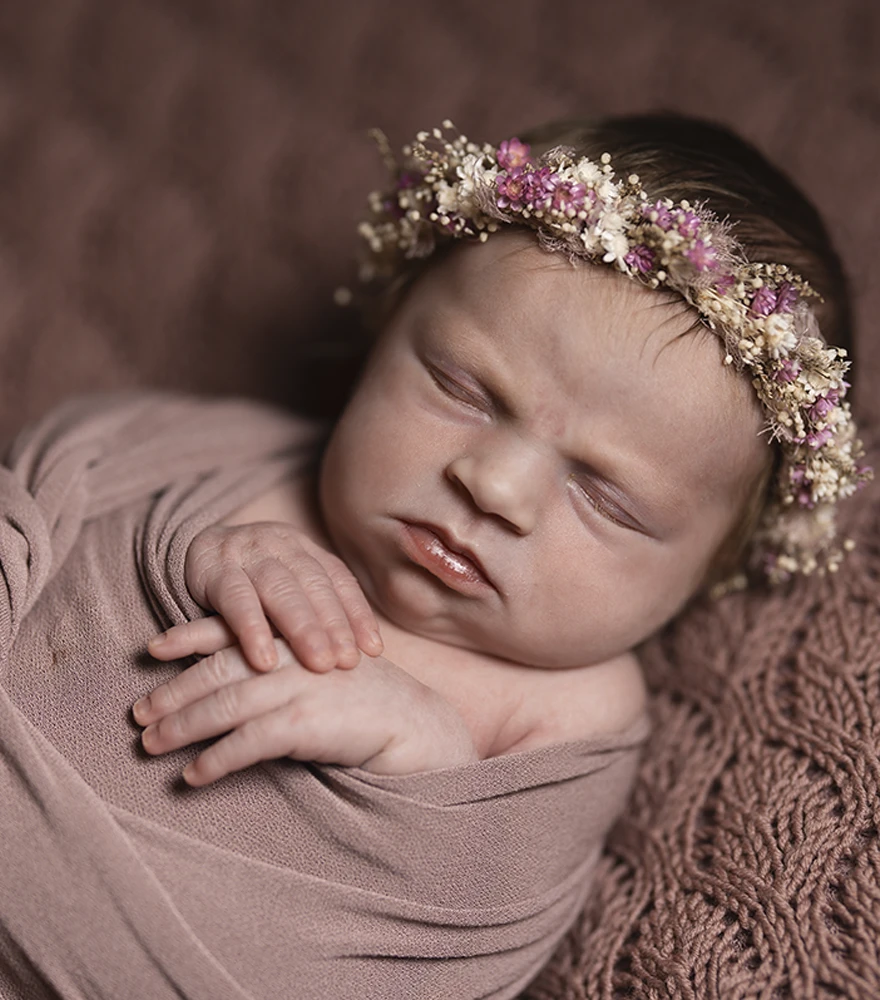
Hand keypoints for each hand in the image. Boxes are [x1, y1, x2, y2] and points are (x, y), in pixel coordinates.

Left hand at [133, 640, 477, 784]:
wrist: (413, 723)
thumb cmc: (364, 701)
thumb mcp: (323, 669)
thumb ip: (283, 665)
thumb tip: (232, 679)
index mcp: (293, 639)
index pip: (231, 629)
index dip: (189, 637)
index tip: (153, 649)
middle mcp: (291, 656)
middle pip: (216, 670)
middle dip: (173, 692)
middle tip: (139, 714)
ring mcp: (297, 687)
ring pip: (223, 705)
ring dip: (181, 727)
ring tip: (151, 746)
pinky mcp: (304, 723)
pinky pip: (246, 742)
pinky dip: (215, 760)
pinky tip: (194, 776)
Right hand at [148, 522, 382, 672]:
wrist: (194, 549)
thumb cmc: (252, 585)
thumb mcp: (286, 589)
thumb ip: (315, 611)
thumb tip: (361, 656)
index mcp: (304, 548)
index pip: (338, 580)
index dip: (357, 613)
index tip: (374, 650)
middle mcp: (281, 545)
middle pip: (313, 585)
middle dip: (334, 625)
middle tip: (349, 662)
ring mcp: (247, 553)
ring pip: (280, 589)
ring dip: (302, 629)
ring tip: (319, 664)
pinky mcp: (213, 568)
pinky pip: (235, 598)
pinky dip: (252, 629)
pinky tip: (263, 659)